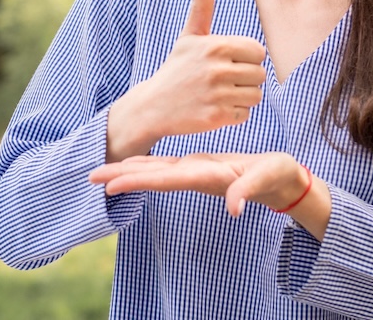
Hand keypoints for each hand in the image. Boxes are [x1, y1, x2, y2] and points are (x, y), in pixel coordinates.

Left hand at [88, 151, 310, 217]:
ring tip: (101, 171)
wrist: (283, 179)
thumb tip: (232, 209)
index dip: (136, 181)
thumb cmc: (276, 176)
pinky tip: (132, 162)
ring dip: (128, 171)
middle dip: (121, 176)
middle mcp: (194, 175)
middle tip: (89, 176)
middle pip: (152, 177)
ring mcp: (195, 171)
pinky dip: (146, 163)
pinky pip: (166, 164)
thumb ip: (249, 191)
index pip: (164, 180)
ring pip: (155, 171)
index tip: (109, 186)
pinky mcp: (199, 166)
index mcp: (205, 177)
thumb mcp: (265, 180)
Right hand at [105, 0, 265, 160]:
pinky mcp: (217, 117)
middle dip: (245, 79)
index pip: (258, 51)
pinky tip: (215, 109)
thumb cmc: (176, 68)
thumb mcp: (189, 36)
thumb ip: (201, 7)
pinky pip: (245, 114)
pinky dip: (233, 115)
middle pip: (260, 75)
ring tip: (220, 95)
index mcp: (216, 46)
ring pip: (255, 96)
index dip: (246, 58)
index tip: (228, 63)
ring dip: (241, 98)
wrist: (154, 106)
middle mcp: (217, 69)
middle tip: (223, 81)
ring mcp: (217, 94)